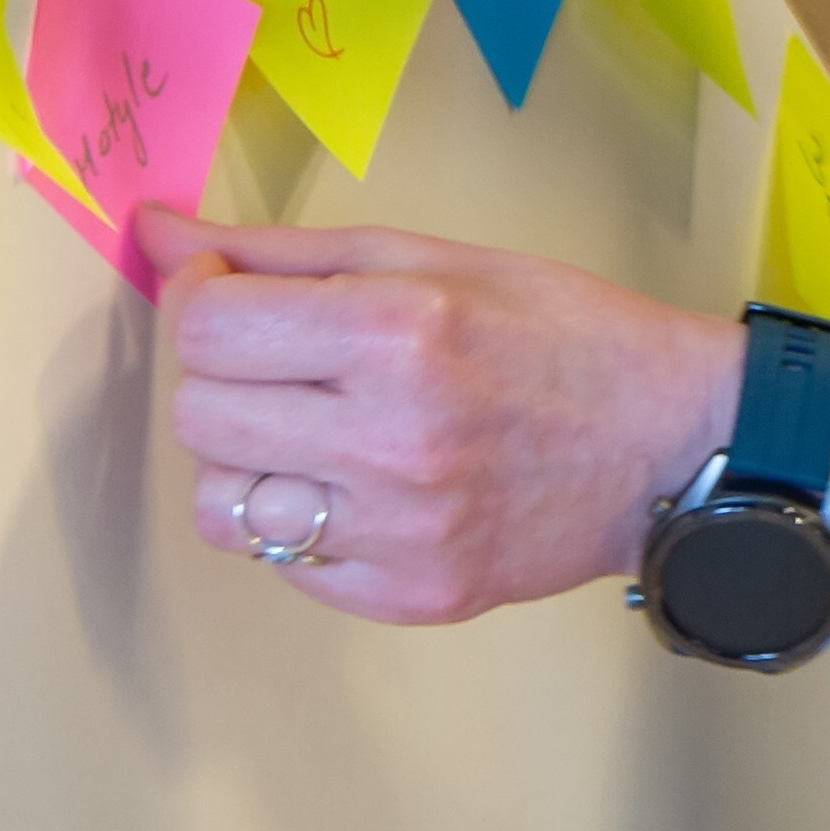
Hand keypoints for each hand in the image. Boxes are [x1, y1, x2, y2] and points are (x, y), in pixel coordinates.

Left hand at [158, 217, 730, 626]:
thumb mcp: (432, 257)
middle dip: (220, 376)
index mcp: (398, 334)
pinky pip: (285, 564)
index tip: (229, 294)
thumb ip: (284, 253)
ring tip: (314, 431)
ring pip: (222, 506)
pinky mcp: (408, 595)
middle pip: (200, 417)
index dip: (200, 301)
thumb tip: (159, 235)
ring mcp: (400, 531)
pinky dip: (303, 521)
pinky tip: (361, 483)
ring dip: (247, 459)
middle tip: (280, 360)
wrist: (671, 445)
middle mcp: (391, 439)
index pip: (207, 329)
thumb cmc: (561, 334)